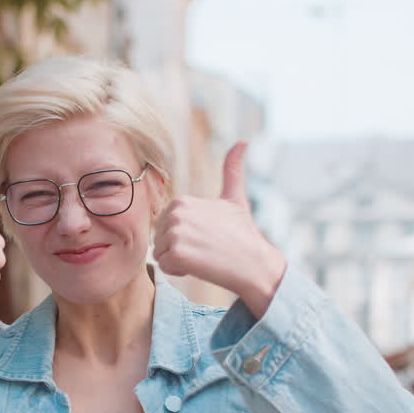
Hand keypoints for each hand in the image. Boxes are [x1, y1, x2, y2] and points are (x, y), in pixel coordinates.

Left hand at [153, 142, 285, 317]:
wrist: (254, 263)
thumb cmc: (243, 234)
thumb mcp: (235, 198)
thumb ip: (232, 170)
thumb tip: (243, 141)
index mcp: (182, 200)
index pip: (165, 226)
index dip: (183, 236)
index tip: (205, 236)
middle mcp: (176, 213)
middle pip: (159, 239)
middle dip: (177, 248)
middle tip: (205, 248)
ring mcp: (176, 232)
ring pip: (160, 253)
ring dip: (177, 260)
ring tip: (202, 256)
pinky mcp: (177, 253)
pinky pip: (164, 266)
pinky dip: (178, 271)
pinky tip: (199, 266)